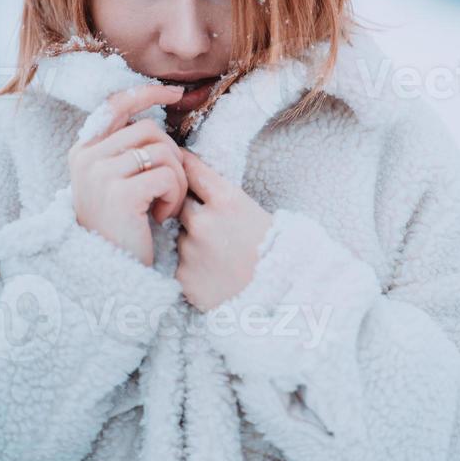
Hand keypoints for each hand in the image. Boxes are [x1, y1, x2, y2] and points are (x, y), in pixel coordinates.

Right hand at [69, 84, 188, 266]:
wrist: (107, 275)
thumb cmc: (119, 229)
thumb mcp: (114, 183)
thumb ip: (125, 151)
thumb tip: (156, 116)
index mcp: (83, 151)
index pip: (116, 105)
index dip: (147, 93)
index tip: (174, 93)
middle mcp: (86, 157)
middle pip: (149, 130)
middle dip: (171, 157)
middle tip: (167, 189)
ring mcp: (100, 174)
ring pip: (162, 151)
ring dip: (175, 179)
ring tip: (163, 205)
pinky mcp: (119, 193)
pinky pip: (166, 175)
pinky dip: (173, 196)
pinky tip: (161, 217)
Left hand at [174, 148, 272, 311]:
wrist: (281, 296)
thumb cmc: (271, 250)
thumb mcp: (252, 210)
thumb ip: (219, 195)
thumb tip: (190, 175)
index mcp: (226, 199)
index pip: (191, 168)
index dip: (184, 165)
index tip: (179, 164)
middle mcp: (203, 221)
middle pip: (179, 201)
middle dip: (189, 208)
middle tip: (208, 222)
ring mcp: (190, 250)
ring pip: (178, 234)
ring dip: (190, 240)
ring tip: (217, 255)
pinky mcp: (182, 276)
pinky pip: (178, 262)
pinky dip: (190, 266)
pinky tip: (212, 272)